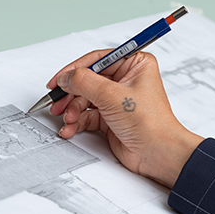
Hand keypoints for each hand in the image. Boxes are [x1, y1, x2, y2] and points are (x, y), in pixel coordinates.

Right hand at [47, 51, 202, 187]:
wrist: (158, 153)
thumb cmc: (149, 123)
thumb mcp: (112, 95)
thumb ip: (84, 82)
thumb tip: (66, 77)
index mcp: (135, 64)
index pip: (97, 59)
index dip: (75, 69)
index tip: (58, 80)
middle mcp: (127, 80)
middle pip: (88, 80)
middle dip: (70, 94)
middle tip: (56, 103)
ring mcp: (118, 100)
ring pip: (85, 99)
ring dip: (72, 110)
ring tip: (68, 120)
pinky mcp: (112, 118)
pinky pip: (87, 115)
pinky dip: (77, 122)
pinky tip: (70, 129)